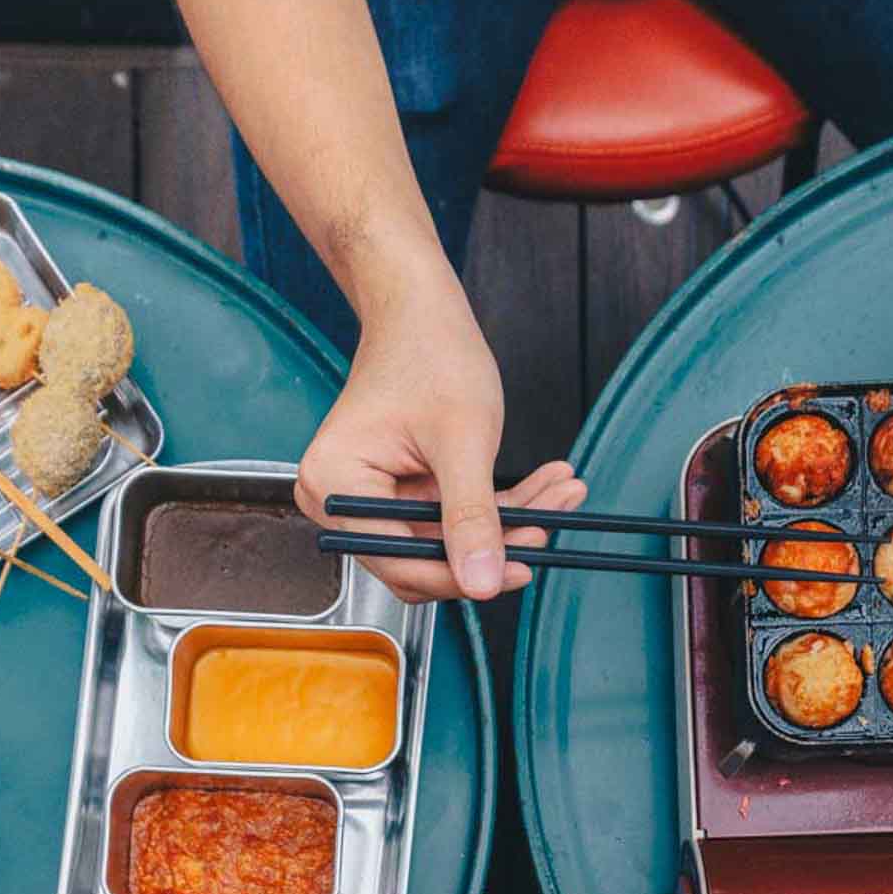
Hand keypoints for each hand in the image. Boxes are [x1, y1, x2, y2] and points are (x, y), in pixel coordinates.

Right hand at [294, 273, 585, 602]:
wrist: (420, 311)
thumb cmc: (427, 352)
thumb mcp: (461, 440)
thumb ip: (471, 517)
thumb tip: (482, 582)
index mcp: (333, 486)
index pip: (398, 562)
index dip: (460, 575)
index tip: (517, 569)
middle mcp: (340, 499)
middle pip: (422, 557)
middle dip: (493, 544)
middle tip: (546, 527)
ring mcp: (371, 497)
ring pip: (448, 540)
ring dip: (509, 521)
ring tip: (559, 494)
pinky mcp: (400, 492)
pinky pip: (454, 517)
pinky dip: (501, 505)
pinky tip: (544, 487)